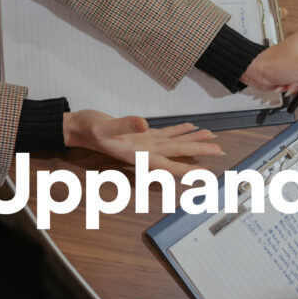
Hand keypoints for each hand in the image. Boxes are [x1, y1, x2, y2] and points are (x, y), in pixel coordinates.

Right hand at [63, 110, 221, 175]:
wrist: (77, 128)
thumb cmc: (88, 130)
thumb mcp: (103, 128)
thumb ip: (124, 126)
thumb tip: (144, 125)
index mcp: (139, 155)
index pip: (169, 165)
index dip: (188, 169)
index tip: (206, 173)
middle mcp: (145, 151)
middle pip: (178, 152)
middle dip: (199, 152)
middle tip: (220, 151)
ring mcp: (145, 143)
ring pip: (175, 142)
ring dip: (193, 140)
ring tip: (212, 137)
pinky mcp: (142, 134)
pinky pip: (165, 133)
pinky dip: (179, 129)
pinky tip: (190, 126)